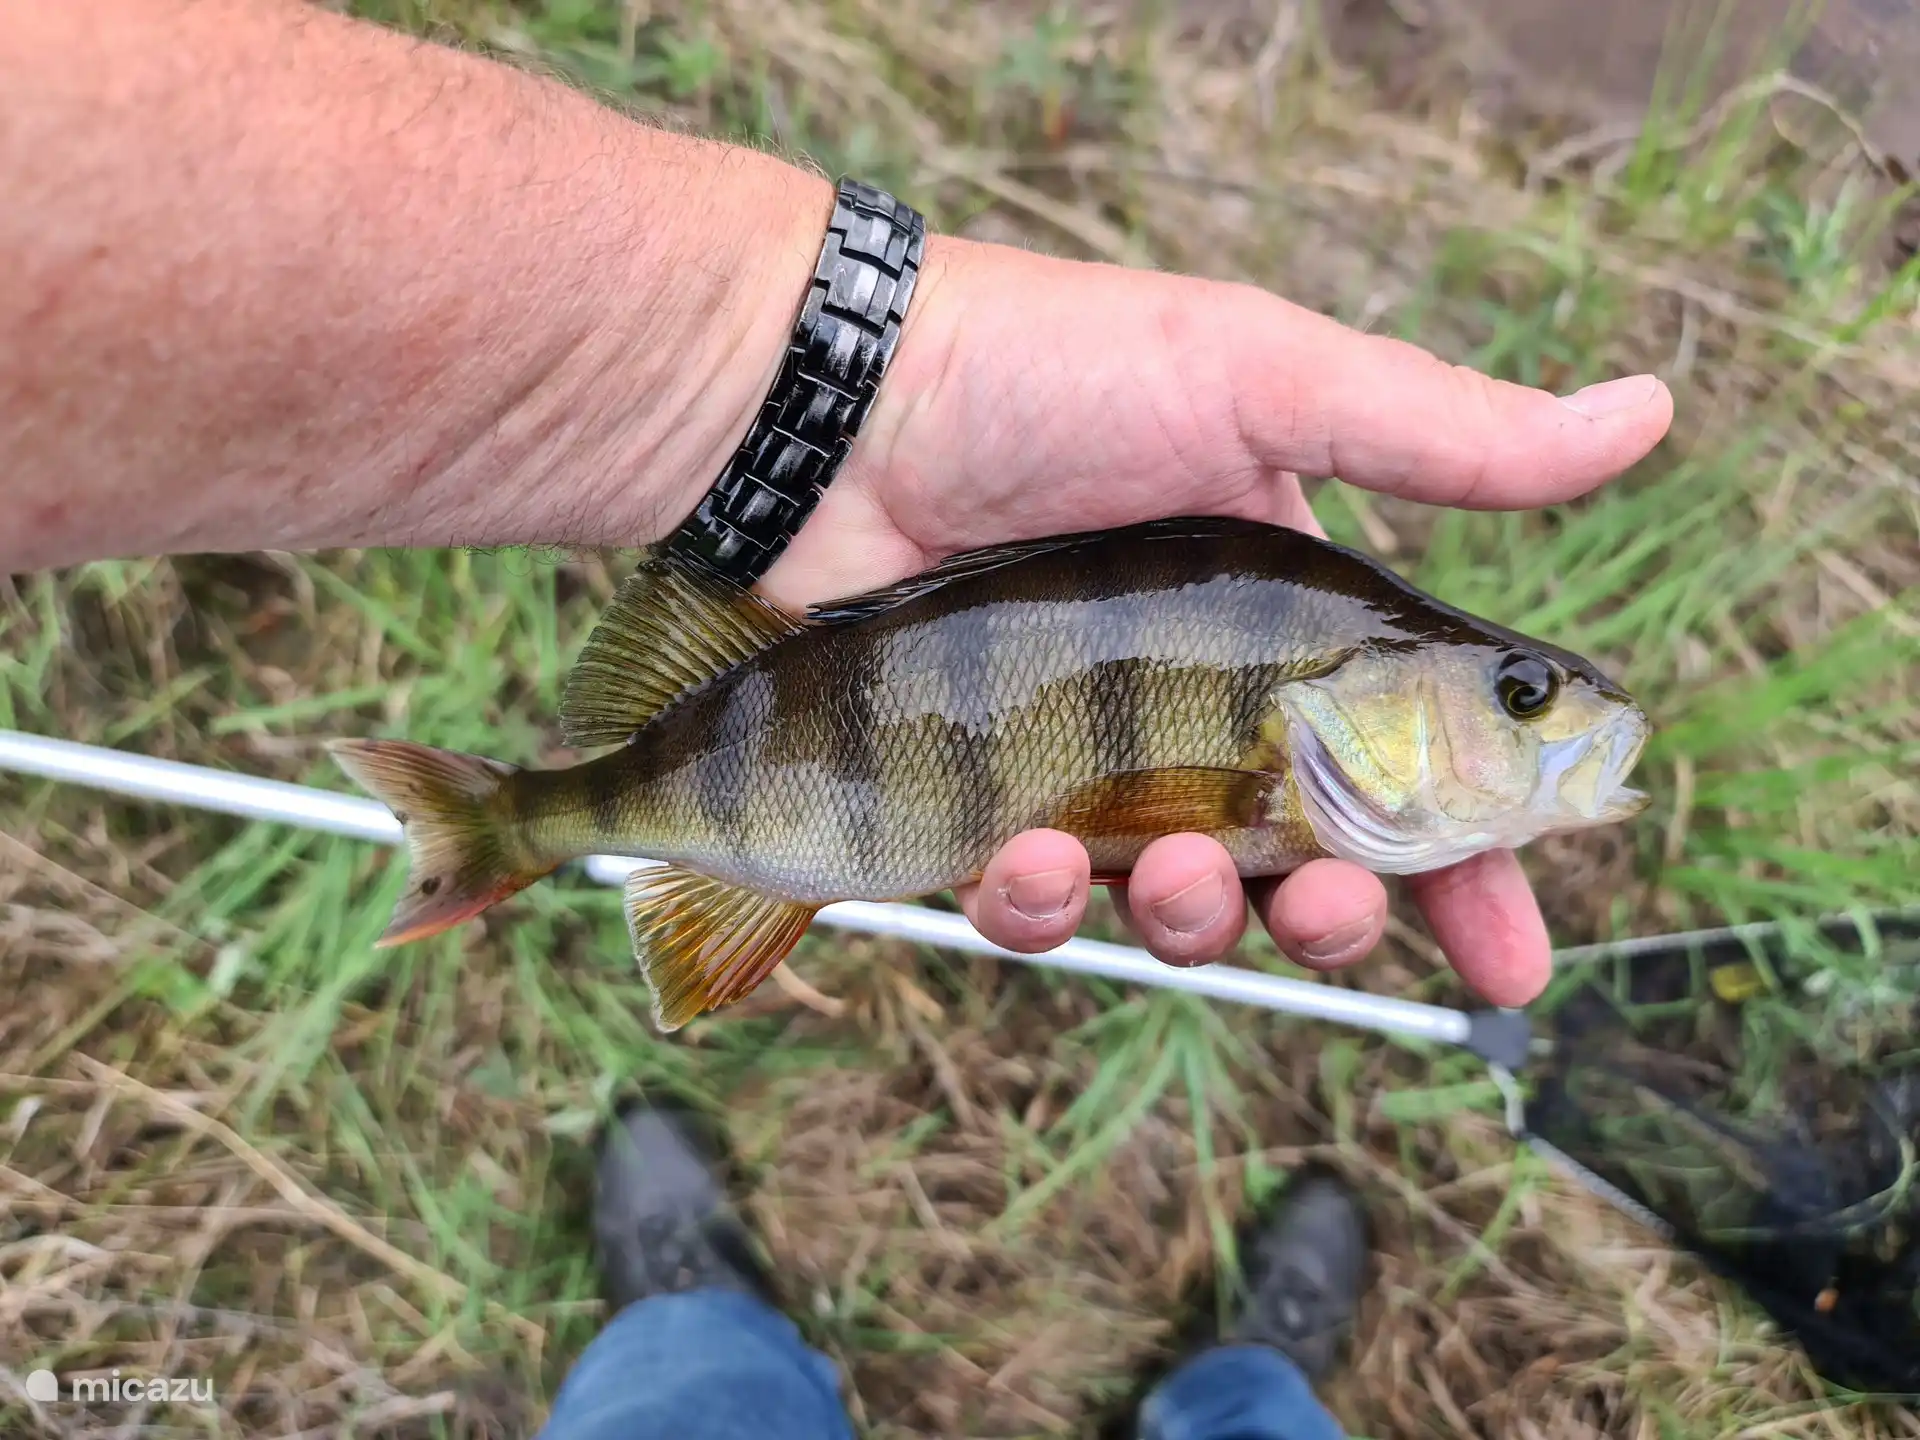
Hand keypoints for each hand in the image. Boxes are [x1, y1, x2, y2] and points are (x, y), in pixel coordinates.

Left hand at [756, 236, 1672, 1007]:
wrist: (834, 407)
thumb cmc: (1050, 377)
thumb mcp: (1265, 382)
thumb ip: (1442, 434)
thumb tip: (1646, 414)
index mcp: (1281, 624)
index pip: (1404, 771)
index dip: (1469, 873)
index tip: (1516, 960)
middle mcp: (1189, 705)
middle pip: (1297, 869)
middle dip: (1332, 920)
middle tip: (1327, 911)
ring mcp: (1078, 761)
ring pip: (1166, 907)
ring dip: (1189, 921)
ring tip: (1167, 874)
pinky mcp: (970, 799)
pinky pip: (1026, 904)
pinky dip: (1037, 908)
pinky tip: (1024, 862)